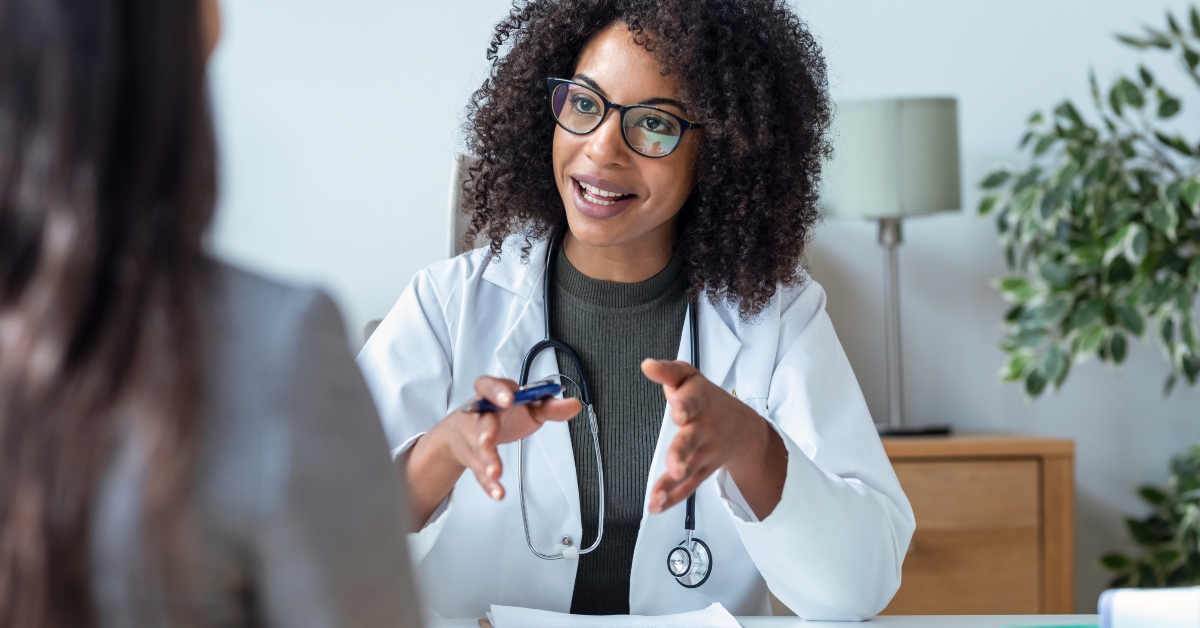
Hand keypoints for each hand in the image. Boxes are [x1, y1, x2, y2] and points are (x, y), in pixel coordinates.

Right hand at [430, 376, 580, 500]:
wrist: (467, 432)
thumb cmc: (501, 415)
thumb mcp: (527, 407)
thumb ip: (550, 406)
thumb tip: (573, 405)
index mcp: (493, 396)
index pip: (488, 386)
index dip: (497, 391)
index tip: (508, 399)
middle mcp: (479, 415)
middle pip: (480, 422)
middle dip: (485, 432)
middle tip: (488, 440)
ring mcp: (473, 438)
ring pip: (478, 450)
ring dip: (487, 461)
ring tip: (496, 473)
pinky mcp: (474, 460)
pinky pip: (479, 472)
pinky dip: (489, 484)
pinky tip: (497, 491)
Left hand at [641, 359, 786, 518]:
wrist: (745, 430)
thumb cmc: (709, 400)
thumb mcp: (689, 377)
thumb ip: (668, 371)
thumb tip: (647, 365)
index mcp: (698, 403)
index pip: (692, 402)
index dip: (684, 407)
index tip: (678, 413)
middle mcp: (703, 430)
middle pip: (690, 442)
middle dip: (681, 454)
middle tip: (675, 466)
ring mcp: (703, 453)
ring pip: (688, 470)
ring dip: (672, 484)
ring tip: (656, 496)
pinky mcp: (701, 471)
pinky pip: (687, 487)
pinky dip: (673, 498)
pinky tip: (657, 505)